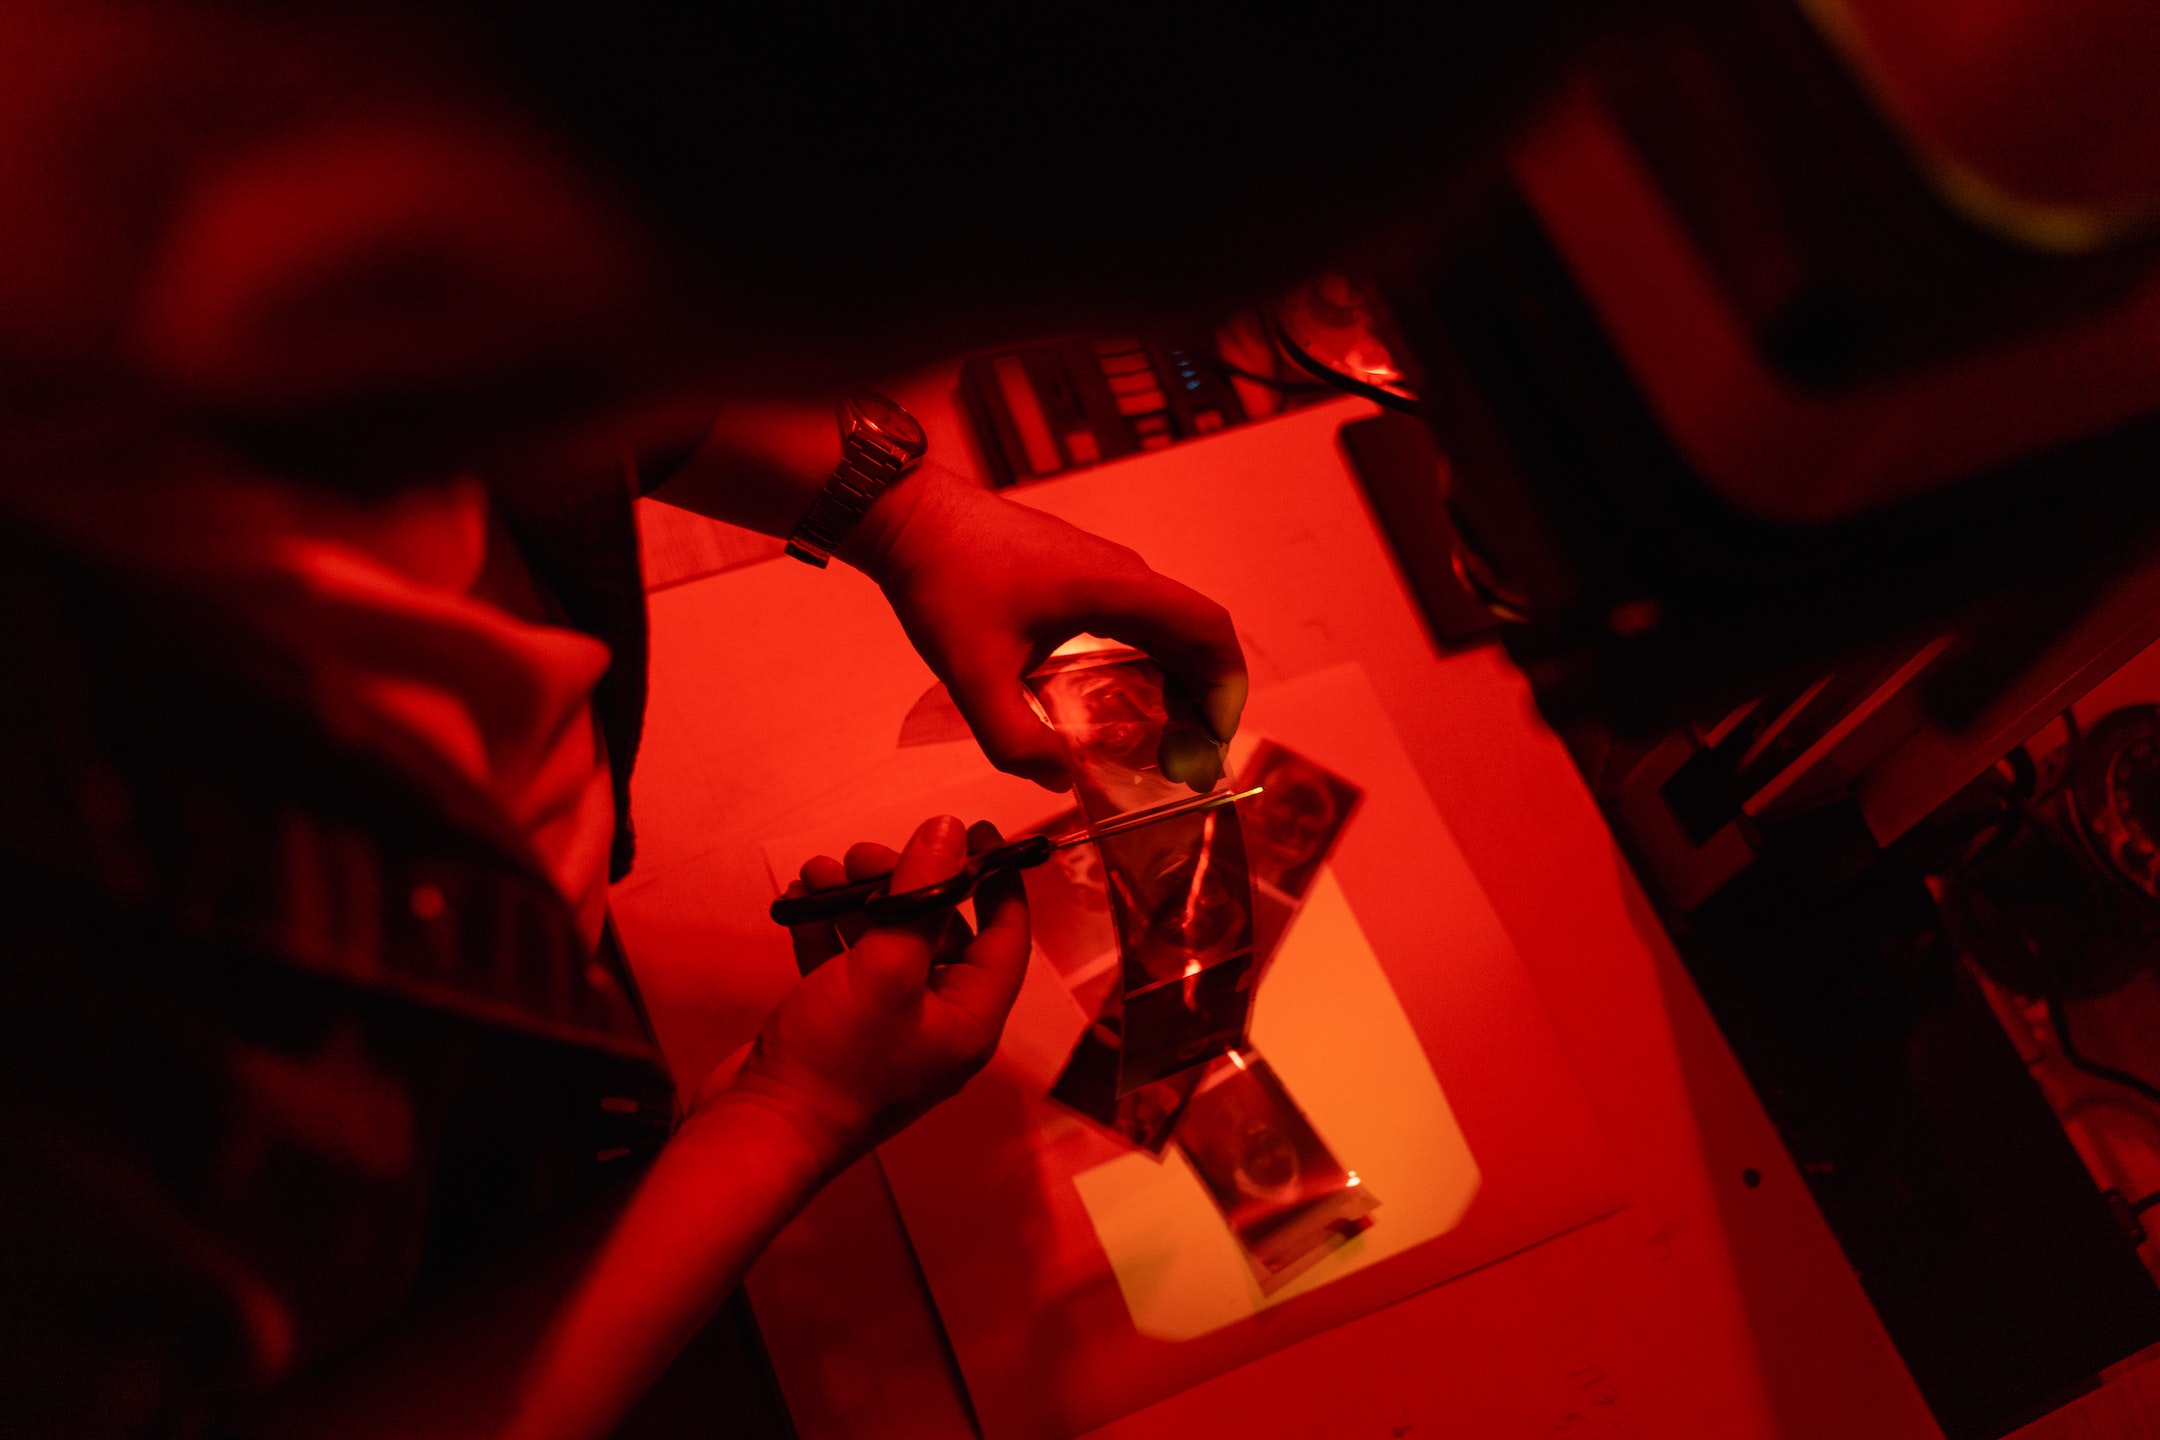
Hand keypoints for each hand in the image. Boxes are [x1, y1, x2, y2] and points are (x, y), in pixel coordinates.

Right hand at [712, 815, 1029, 1177]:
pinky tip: (799, 900)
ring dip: (856, 900)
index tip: (981, 831)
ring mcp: (886, 1027)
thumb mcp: (884, 969)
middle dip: (905, 884)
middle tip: (866, 854)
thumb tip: (948, 831)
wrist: (759, 1131)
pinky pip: (844, 963)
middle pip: (938, 932)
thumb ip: (920, 896)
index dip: (998, 880)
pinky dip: (826, 928)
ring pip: (886, 942)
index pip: (1006, 937)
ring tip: (822, 870)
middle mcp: (936, 1023)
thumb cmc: (834, 1062)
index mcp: (968, 1018)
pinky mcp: (839, 1026)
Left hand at [847, 467, 1246, 791]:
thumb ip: (1014, 739)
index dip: (1226, 688)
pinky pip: (1137, 623)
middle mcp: (1122, 575)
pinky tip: (1123, 707)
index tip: (1215, 742)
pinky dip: (1149, 666)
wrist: (910, 518)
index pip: (1208, 630)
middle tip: (1188, 765)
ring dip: (1178, 685)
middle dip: (1205, 702)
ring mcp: (1103, 572)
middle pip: (1196, 635)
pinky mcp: (1080, 576)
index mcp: (1115, 588)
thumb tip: (1060, 779)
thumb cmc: (944, 581)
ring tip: (1164, 745)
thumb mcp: (972, 674)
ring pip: (1168, 630)